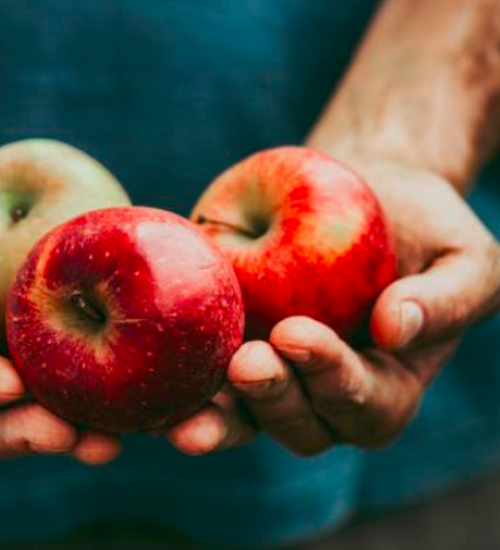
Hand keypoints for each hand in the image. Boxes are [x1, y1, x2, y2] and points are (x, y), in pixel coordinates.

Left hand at [167, 159, 499, 455]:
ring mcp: (270, 376)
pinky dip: (174, 388)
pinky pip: (198, 380)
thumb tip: (395, 329)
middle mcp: (322, 394)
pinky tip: (150, 383)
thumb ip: (447, 299)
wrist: (360, 190)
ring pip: (242, 418)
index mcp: (385, 386)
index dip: (332, 379)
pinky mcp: (225, 346)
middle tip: (246, 362)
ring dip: (215, 417)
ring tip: (186, 410)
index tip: (298, 335)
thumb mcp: (463, 257)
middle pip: (299, 425)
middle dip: (271, 399)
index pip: (363, 404)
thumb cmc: (420, 226)